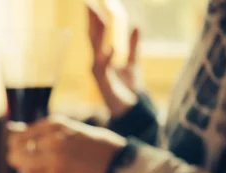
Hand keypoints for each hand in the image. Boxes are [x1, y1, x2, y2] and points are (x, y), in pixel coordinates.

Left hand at [7, 116, 125, 172]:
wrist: (116, 162)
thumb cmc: (93, 143)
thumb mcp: (69, 128)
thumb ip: (41, 130)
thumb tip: (12, 129)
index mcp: (55, 124)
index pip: (20, 133)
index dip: (15, 141)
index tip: (18, 145)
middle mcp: (52, 139)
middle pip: (16, 148)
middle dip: (15, 153)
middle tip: (19, 157)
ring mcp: (54, 159)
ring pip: (21, 164)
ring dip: (21, 165)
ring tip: (30, 165)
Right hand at [87, 2, 140, 117]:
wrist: (130, 107)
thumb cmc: (128, 87)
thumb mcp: (133, 61)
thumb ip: (133, 44)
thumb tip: (136, 25)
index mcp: (103, 56)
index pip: (97, 34)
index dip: (95, 18)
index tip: (93, 3)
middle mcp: (97, 62)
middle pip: (92, 37)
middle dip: (91, 20)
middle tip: (89, 3)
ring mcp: (98, 72)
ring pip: (95, 49)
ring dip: (95, 34)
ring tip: (97, 17)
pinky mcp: (104, 83)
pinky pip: (104, 68)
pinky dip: (107, 58)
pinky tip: (110, 48)